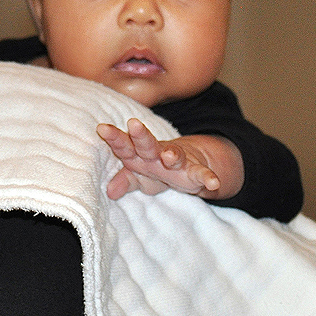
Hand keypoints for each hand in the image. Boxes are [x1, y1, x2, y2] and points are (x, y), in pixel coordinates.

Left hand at [97, 118, 220, 199]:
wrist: (188, 163)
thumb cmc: (156, 169)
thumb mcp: (139, 176)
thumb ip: (125, 180)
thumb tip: (110, 191)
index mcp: (140, 155)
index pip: (125, 145)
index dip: (114, 137)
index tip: (102, 128)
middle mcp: (158, 154)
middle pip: (148, 144)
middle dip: (140, 135)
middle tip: (133, 124)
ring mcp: (179, 161)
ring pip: (175, 155)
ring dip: (173, 154)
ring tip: (169, 156)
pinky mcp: (196, 172)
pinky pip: (202, 174)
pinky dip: (208, 177)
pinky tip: (213, 183)